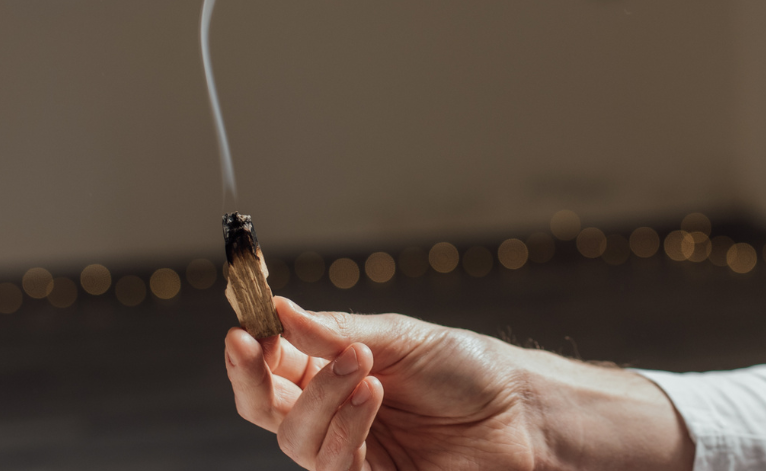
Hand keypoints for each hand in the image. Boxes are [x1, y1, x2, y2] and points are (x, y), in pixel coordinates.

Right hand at [224, 297, 693, 470]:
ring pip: (297, 439)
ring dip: (321, 397)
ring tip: (362, 366)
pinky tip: (371, 395)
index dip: (249, 352)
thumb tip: (278, 310)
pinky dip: (346, 429)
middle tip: (255, 346)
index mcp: (331, 374)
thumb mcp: (400, 337)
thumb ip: (336, 331)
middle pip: (266, 409)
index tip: (243, 329)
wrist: (522, 414)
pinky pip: (335, 468)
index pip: (270, 368)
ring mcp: (352, 455)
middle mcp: (333, 417)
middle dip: (253, 378)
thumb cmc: (465, 370)